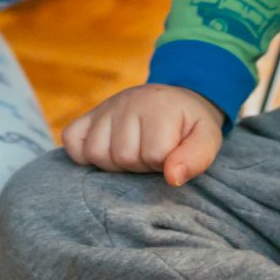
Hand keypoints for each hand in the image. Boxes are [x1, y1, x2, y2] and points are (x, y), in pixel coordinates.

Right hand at [61, 84, 221, 183]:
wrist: (176, 100)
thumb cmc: (190, 126)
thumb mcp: (207, 139)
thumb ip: (196, 158)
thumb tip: (172, 178)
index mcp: (159, 107)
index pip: (153, 155)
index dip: (164, 164)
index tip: (172, 154)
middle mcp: (128, 101)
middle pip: (122, 156)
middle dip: (140, 165)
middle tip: (152, 154)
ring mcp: (105, 108)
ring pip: (96, 153)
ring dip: (115, 163)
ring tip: (132, 153)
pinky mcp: (89, 115)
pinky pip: (72, 140)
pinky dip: (83, 153)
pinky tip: (105, 152)